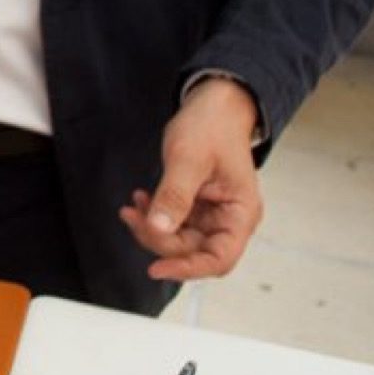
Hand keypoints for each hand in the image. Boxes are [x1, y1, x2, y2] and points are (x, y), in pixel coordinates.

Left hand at [119, 76, 264, 281]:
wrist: (213, 105)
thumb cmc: (212, 126)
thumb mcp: (188, 159)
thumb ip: (174, 195)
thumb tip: (159, 227)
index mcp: (241, 213)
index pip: (219, 258)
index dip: (188, 269)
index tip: (156, 269)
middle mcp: (230, 219)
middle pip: (194, 250)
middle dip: (159, 239)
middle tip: (132, 217)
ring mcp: (213, 214)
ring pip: (179, 238)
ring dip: (153, 227)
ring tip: (132, 206)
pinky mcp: (197, 205)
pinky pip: (173, 222)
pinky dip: (154, 214)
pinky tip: (141, 198)